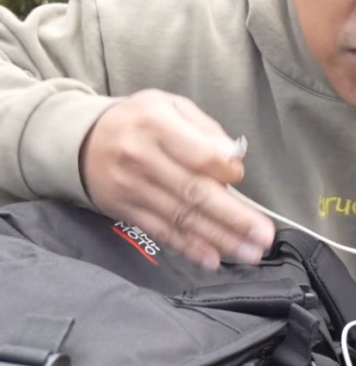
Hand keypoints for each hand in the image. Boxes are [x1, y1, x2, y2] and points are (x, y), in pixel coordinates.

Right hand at [79, 90, 275, 269]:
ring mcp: (131, 188)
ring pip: (181, 217)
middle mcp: (141, 157)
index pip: (198, 154)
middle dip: (233, 217)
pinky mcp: (125, 210)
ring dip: (219, 238)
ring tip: (250, 252)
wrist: (81, 140)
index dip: (224, 170)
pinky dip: (189, 248)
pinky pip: (162, 231)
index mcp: (156, 123)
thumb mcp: (171, 106)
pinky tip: (213, 259)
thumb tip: (233, 158)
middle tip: (264, 235)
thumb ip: (205, 130)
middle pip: (193, 192)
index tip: (240, 177)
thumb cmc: (139, 121)